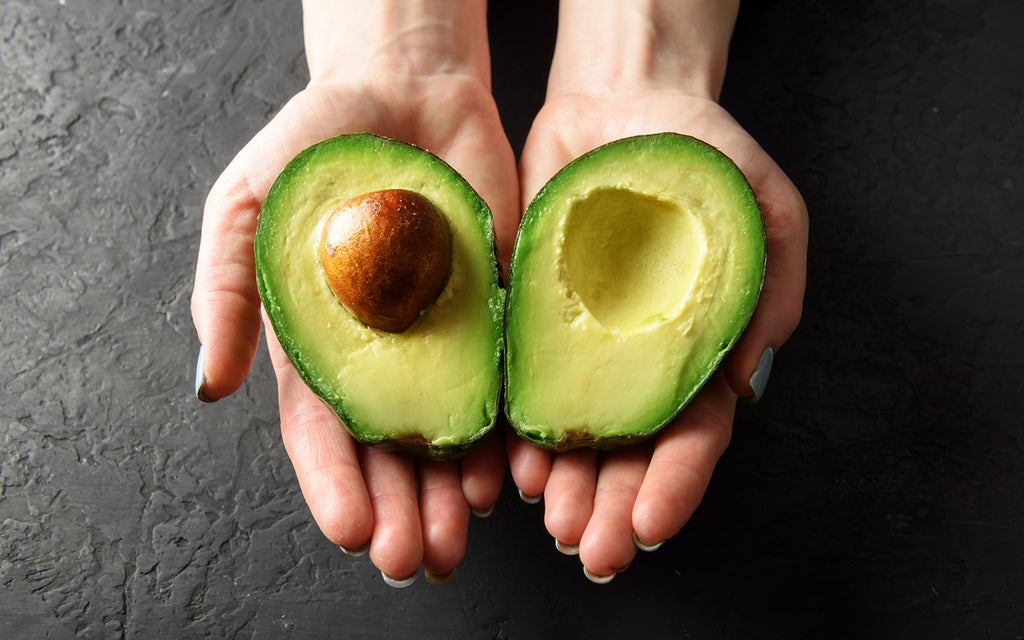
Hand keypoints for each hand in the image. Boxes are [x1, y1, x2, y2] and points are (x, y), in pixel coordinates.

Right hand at [192, 1, 519, 585]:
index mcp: (320, 347)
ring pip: (453, 433)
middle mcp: (386, 357)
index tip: (350, 530)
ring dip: (455, 490)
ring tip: (460, 535)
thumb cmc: (315, 147)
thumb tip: (208, 388)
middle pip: (391, 451)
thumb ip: (226, 293)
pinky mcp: (501, 315)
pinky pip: (510, 382)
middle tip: (412, 560)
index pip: (323, 433)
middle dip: (400, 508)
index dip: (333, 484)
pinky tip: (513, 473)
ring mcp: (447, 340)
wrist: (406, 93)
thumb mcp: (247, 207)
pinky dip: (511, 432)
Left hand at [508, 27, 807, 579]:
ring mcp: (579, 347)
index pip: (694, 434)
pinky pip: (517, 387)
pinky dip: (512, 432)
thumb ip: (765, 287)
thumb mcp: (761, 204)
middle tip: (588, 545)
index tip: (648, 526)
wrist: (618, 102)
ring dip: (561, 484)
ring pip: (571, 435)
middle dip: (610, 505)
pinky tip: (504, 464)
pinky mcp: (528, 323)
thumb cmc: (701, 151)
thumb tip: (743, 380)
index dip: (675, 485)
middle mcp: (637, 363)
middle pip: (628, 453)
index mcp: (698, 351)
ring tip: (546, 514)